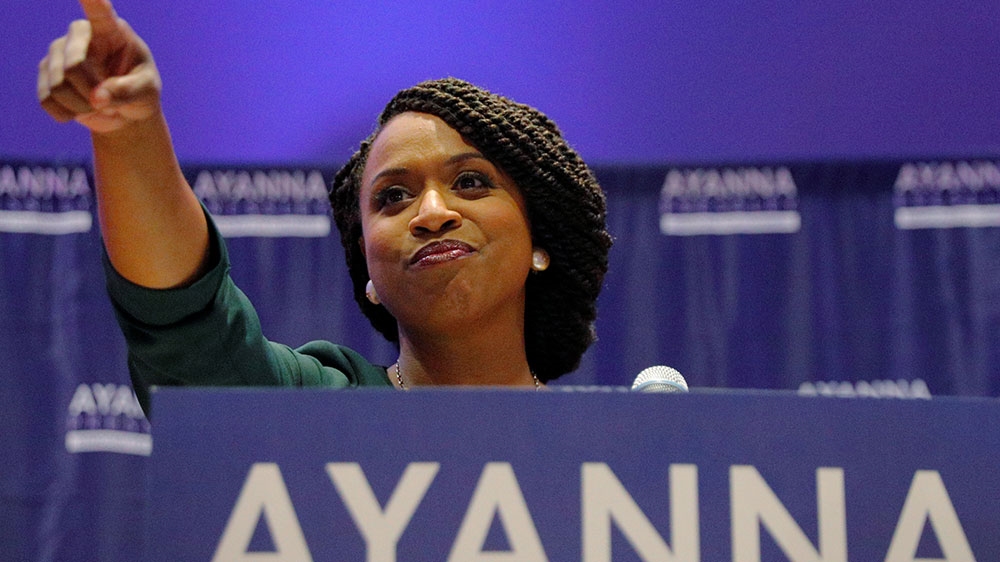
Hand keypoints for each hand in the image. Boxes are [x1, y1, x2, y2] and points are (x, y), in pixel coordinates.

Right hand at [37, 0, 161, 133]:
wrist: (123, 112)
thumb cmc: (140, 93)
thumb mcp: (146, 93)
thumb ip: (127, 92)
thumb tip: (96, 98)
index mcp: (111, 30)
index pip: (99, 11)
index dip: (91, 0)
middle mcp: (80, 35)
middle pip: (72, 66)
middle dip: (91, 92)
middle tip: (108, 100)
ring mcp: (59, 52)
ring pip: (58, 85)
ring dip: (81, 105)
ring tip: (97, 104)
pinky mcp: (46, 74)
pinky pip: (47, 99)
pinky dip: (66, 113)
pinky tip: (79, 109)